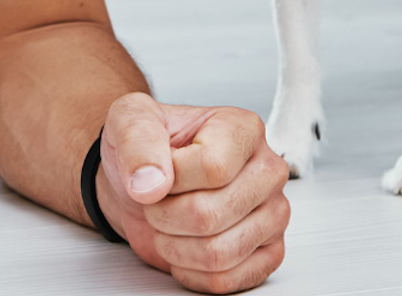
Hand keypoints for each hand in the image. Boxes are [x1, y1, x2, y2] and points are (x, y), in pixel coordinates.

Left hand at [96, 94, 289, 292]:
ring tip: (170, 224)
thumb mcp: (129, 122)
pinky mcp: (269, 251)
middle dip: (165, 216)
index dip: (171, 180)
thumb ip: (138, 141)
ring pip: (219, 253)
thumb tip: (152, 181)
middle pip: (212, 214)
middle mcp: (266, 170)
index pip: (213, 168)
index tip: (158, 173)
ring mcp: (273, 213)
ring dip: (175, 246)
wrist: (147, 183)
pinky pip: (228, 280)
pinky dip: (191, 273)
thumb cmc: (147, 150)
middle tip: (158, 202)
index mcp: (243, 130)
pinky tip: (184, 248)